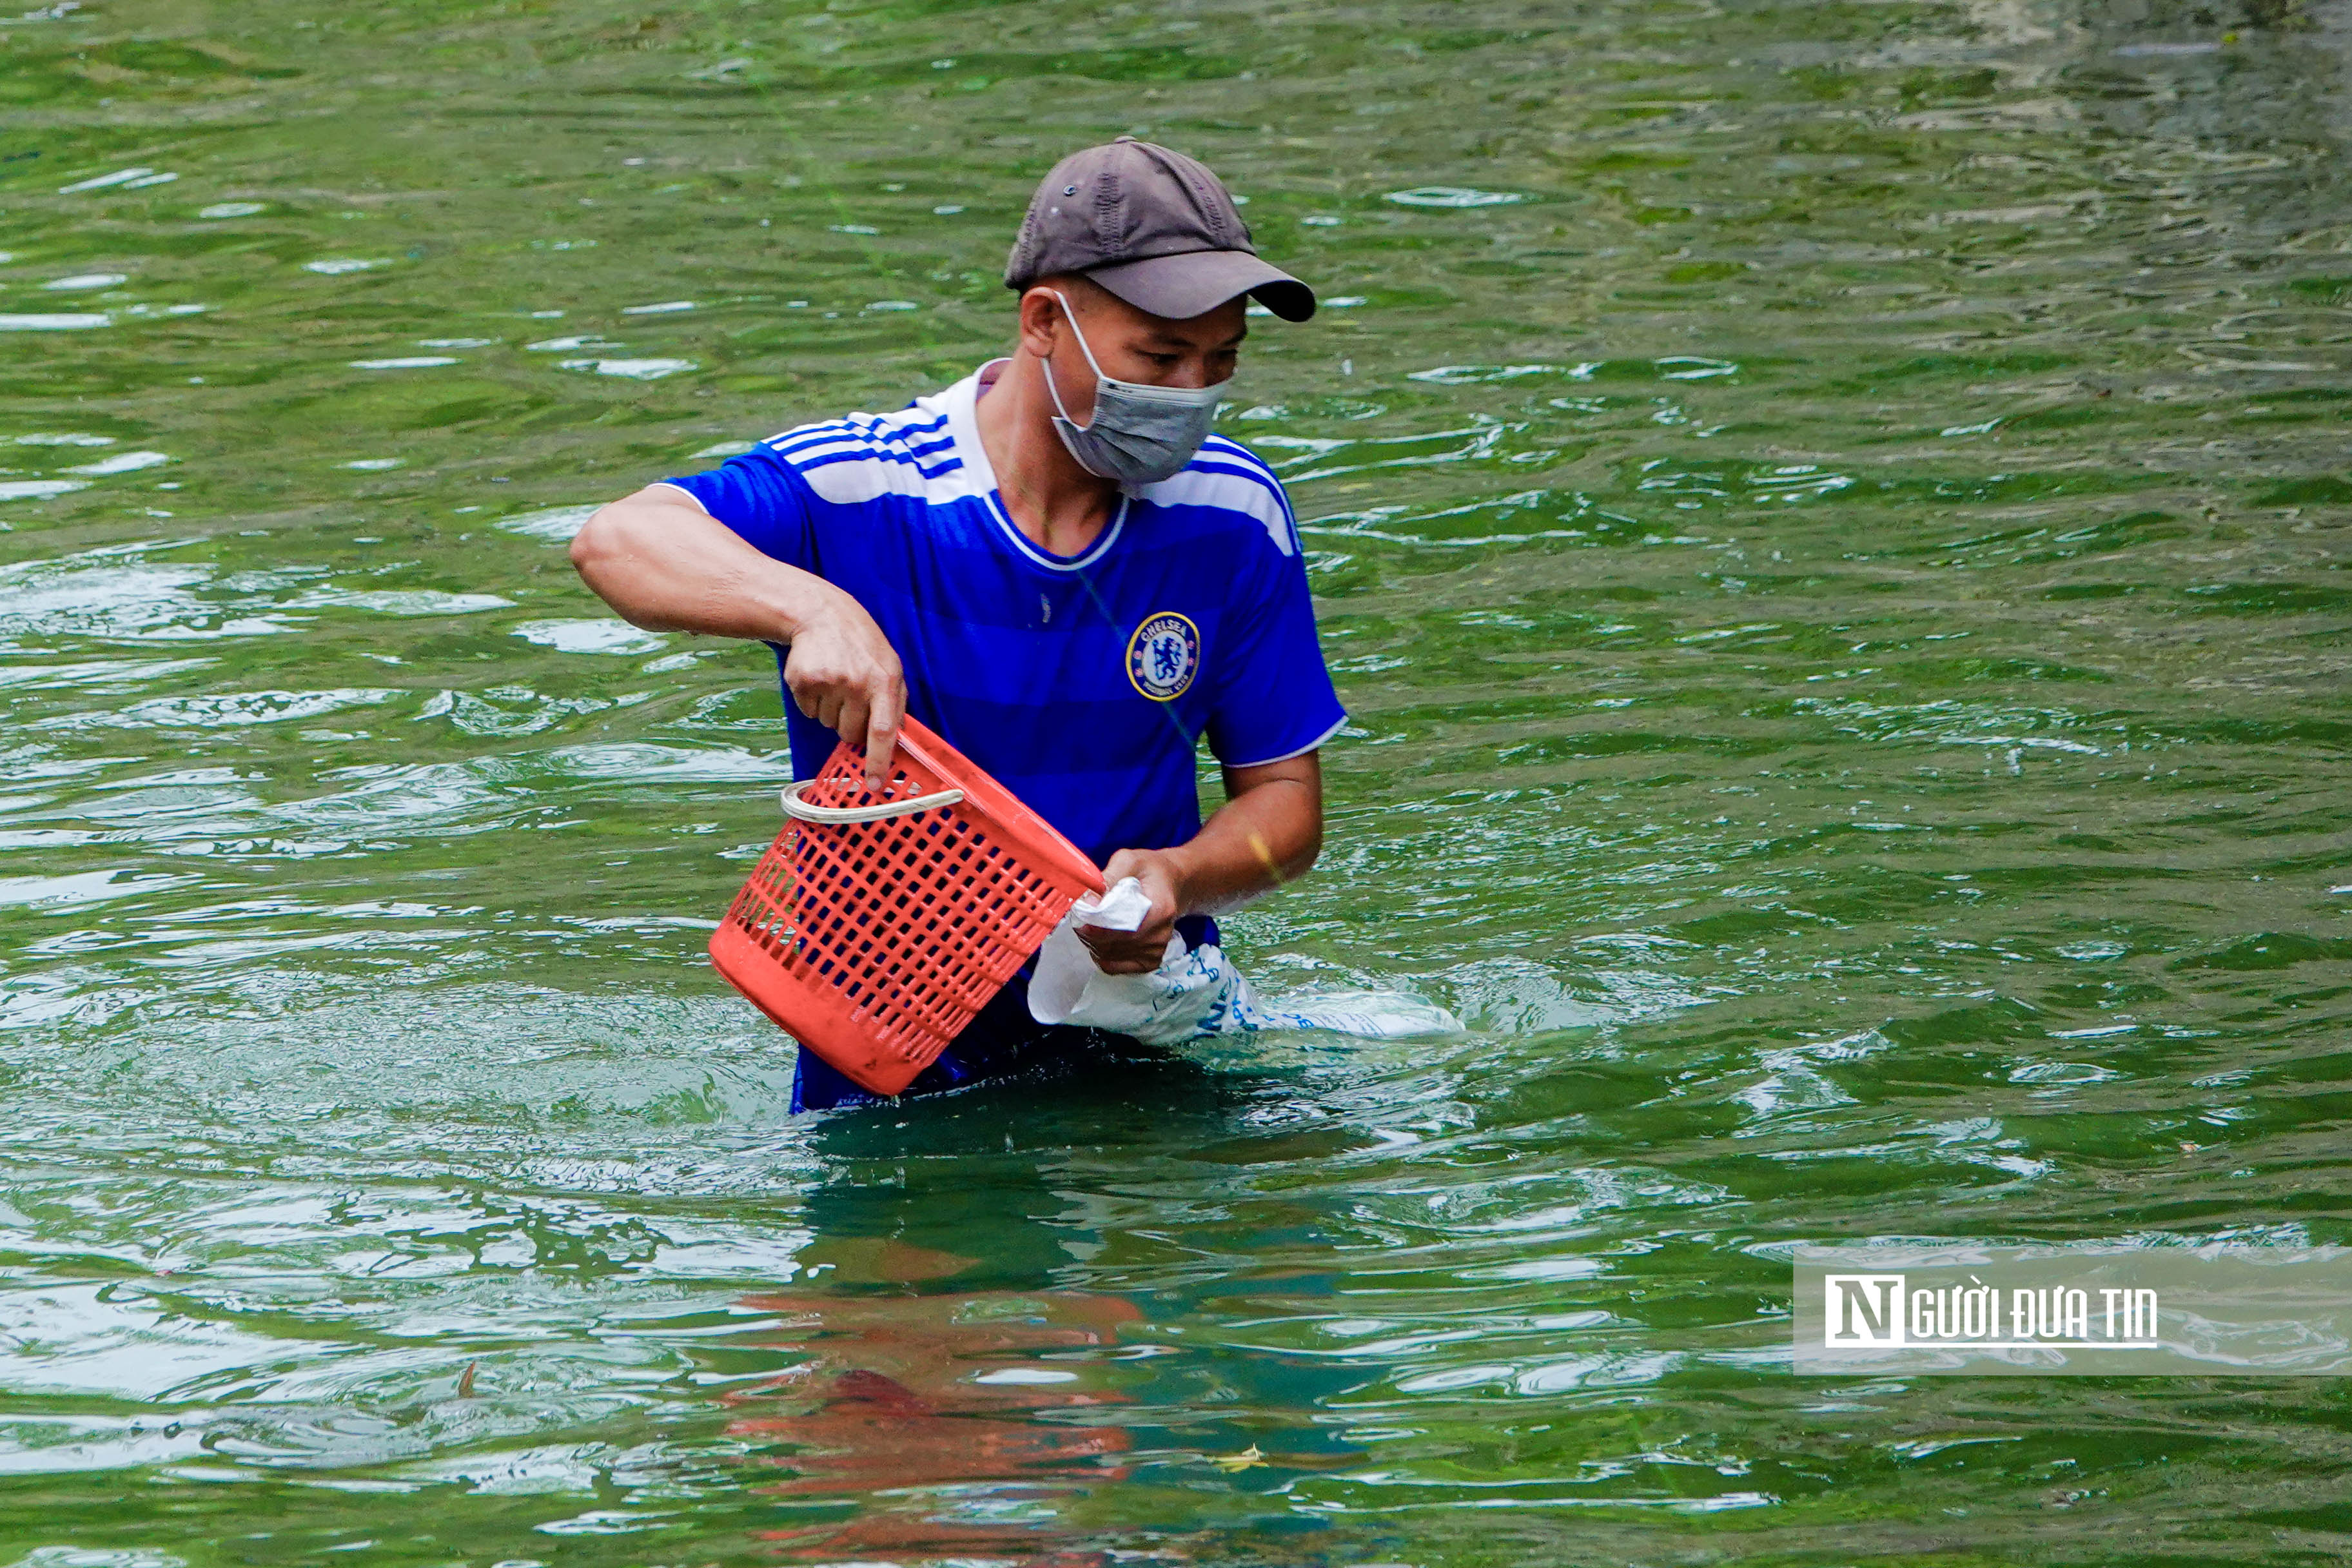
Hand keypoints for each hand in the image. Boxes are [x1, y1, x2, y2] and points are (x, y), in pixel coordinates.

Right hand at [782, 590, 905, 788]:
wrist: (821, 613)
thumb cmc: (862, 645)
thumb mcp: (889, 665)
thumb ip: (895, 702)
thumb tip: (897, 741)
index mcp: (885, 681)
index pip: (884, 731)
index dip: (879, 761)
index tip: (874, 786)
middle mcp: (857, 682)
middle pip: (850, 734)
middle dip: (850, 725)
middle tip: (850, 698)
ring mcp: (828, 681)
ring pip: (827, 724)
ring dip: (831, 710)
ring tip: (835, 680)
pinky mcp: (803, 680)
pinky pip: (808, 712)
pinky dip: (812, 701)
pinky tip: (819, 677)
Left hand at [1079, 847, 1188, 974]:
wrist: (1172, 884)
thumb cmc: (1148, 870)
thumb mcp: (1129, 860)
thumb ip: (1108, 877)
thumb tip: (1087, 901)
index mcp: (1159, 909)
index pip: (1123, 929)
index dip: (1097, 927)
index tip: (1081, 916)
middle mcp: (1160, 934)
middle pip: (1114, 945)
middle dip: (1090, 933)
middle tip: (1082, 917)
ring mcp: (1156, 950)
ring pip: (1109, 957)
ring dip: (1093, 943)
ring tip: (1093, 924)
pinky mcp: (1150, 961)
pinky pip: (1114, 967)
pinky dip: (1101, 954)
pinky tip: (1102, 938)